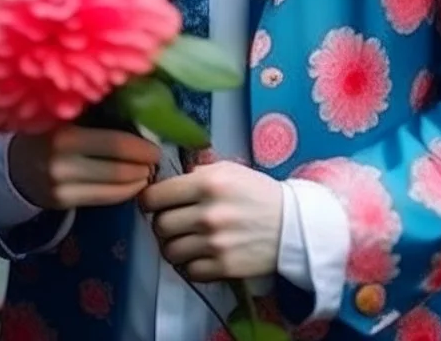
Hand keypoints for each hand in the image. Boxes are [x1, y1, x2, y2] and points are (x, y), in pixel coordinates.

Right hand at [8, 125, 160, 210]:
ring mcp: (60, 185)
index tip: (156, 147)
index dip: (142, 148)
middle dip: (143, 166)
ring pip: (114, 188)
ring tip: (147, 172)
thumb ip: (98, 113)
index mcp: (65, 132)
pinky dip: (124, 192)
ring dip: (137, 181)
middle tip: (155, 159)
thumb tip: (142, 111)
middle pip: (118, 169)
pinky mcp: (61, 202)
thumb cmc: (51, 130)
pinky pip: (103, 199)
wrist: (15, 162)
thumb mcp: (68, 115)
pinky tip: (132, 184)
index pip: (116, 144)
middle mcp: (61, 161)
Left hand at [140, 160, 283, 281]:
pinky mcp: (223, 267)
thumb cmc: (256, 192)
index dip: (149, 200)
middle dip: (162, 224)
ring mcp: (215, 243)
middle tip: (173, 222)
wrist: (291, 224)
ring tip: (185, 240)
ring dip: (174, 246)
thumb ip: (196, 174)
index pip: (155, 196)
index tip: (154, 203)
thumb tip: (167, 183)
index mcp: (206, 183)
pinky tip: (200, 255)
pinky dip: (190, 265)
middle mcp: (207, 214)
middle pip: (160, 225)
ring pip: (170, 251)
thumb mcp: (227, 170)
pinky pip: (188, 271)